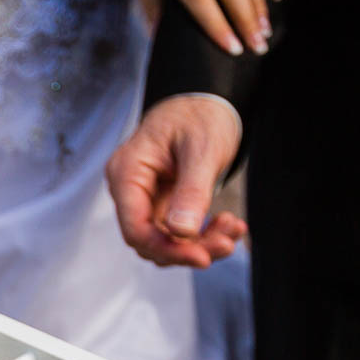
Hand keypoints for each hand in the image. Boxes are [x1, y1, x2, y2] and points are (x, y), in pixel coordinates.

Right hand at [105, 94, 245, 267]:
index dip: (167, 249)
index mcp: (127, 173)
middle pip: (150, 241)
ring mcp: (145, 199)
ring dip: (200, 245)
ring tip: (232, 230)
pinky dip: (204, 235)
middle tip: (227, 243)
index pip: (135, 228)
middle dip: (189, 250)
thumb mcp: (201, 149)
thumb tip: (182, 232)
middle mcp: (130, 190)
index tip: (202, 257)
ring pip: (165, 242)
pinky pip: (178, 233)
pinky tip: (229, 224)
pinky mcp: (162, 205)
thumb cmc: (199, 115)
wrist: (207, 102)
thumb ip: (191, 191)